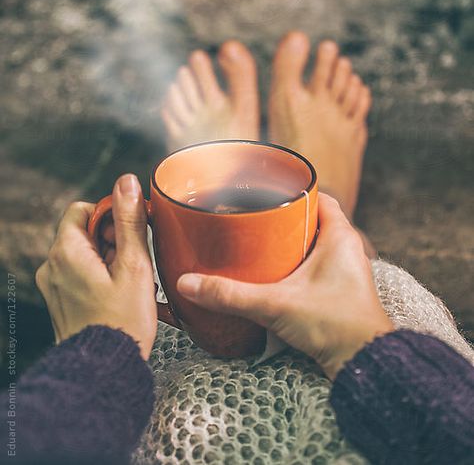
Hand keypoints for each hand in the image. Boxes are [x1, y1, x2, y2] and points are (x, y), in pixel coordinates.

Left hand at [36, 174, 156, 359]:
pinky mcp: (60, 302)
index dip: (110, 214)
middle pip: (85, 231)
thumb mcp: (134, 265)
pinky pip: (81, 275)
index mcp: (66, 251)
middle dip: (113, 239)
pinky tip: (121, 294)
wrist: (105, 370)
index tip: (130, 232)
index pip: (83, 208)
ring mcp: (54, 286)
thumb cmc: (120, 323)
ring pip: (85, 254)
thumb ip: (129, 220)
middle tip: (135, 261)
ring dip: (110, 259)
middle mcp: (52, 266)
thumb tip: (127, 183)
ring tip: (130, 282)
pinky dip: (101, 276)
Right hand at [177, 193, 392, 378]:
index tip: (266, 193)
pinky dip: (297, 264)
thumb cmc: (334, 325)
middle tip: (254, 220)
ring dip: (290, 243)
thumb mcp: (275, 304)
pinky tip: (275, 275)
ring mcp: (346, 269)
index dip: (292, 191)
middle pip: (313, 218)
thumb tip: (188, 283)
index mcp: (340, 235)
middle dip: (284, 218)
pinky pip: (318, 264)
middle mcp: (347, 247)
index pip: (318, 195)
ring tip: (258, 245)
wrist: (364, 363)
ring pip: (315, 243)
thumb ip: (231, 294)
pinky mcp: (341, 290)